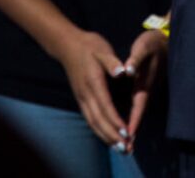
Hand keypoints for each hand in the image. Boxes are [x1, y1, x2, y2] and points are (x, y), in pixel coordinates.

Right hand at [54, 28, 129, 150]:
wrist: (68, 46)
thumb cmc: (89, 46)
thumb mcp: (102, 49)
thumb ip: (112, 62)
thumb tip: (122, 71)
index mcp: (93, 82)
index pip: (105, 106)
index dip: (115, 121)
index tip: (126, 132)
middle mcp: (85, 94)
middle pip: (98, 120)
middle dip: (111, 135)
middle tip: (125, 148)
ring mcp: (81, 98)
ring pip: (92, 122)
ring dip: (105, 136)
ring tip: (119, 148)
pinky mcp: (80, 99)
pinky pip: (89, 119)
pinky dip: (99, 130)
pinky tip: (108, 137)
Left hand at [121, 29, 168, 146]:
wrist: (166, 38)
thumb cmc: (153, 43)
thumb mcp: (143, 47)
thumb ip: (136, 58)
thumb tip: (128, 70)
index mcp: (145, 83)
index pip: (138, 106)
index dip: (133, 121)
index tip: (128, 136)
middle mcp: (148, 89)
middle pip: (139, 113)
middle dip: (133, 129)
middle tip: (127, 146)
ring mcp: (149, 87)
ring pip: (140, 110)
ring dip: (134, 123)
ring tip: (127, 138)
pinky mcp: (148, 84)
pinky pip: (139, 104)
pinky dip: (135, 114)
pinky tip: (130, 118)